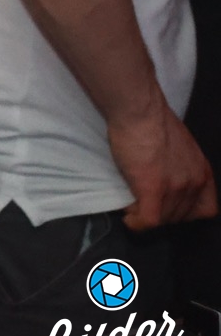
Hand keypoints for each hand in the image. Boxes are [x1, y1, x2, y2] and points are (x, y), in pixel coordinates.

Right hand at [108, 100, 217, 229]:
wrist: (139, 111)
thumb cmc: (153, 120)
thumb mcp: (180, 147)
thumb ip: (180, 167)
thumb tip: (165, 177)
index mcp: (203, 172)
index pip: (206, 210)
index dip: (185, 212)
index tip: (168, 205)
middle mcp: (194, 183)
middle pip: (180, 217)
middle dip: (160, 214)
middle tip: (142, 203)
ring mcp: (175, 188)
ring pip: (163, 219)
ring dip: (145, 216)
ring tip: (131, 205)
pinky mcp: (153, 189)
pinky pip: (148, 220)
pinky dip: (137, 223)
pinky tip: (129, 218)